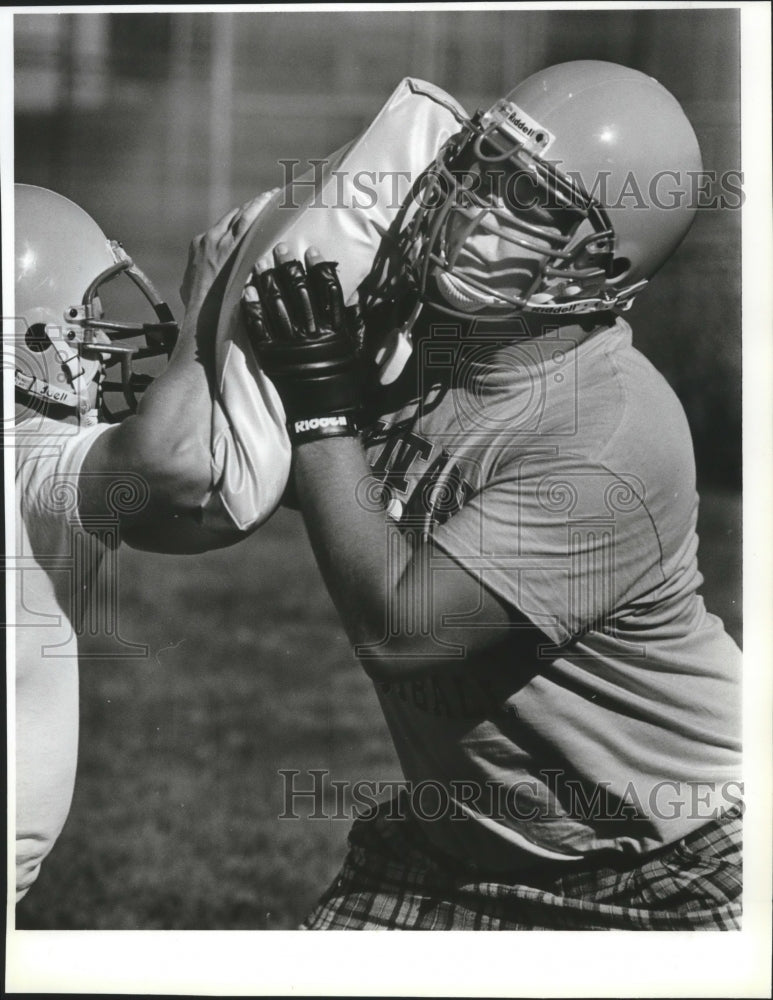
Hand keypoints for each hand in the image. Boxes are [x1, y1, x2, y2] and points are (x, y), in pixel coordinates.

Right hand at [178, 190, 278, 341]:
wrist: (202, 315)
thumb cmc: (198, 310)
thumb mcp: (190, 291)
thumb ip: (193, 283)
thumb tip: (189, 287)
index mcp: (200, 246)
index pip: (222, 228)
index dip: (237, 222)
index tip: (249, 218)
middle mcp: (209, 239)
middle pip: (233, 217)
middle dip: (250, 210)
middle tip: (267, 202)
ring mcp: (222, 241)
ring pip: (242, 215)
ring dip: (258, 204)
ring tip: (273, 196)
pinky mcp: (234, 247)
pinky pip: (250, 221)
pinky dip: (260, 208)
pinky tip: (272, 200)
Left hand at [242, 244, 363, 444]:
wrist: (324, 417)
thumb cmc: (343, 384)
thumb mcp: (356, 351)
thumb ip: (355, 324)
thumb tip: (354, 298)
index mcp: (336, 331)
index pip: (328, 291)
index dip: (319, 269)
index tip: (312, 251)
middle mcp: (313, 334)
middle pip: (300, 291)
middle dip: (289, 266)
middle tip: (280, 247)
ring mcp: (290, 345)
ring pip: (277, 304)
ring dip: (267, 280)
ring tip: (260, 261)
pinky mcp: (271, 356)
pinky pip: (258, 327)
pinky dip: (252, 307)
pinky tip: (246, 290)